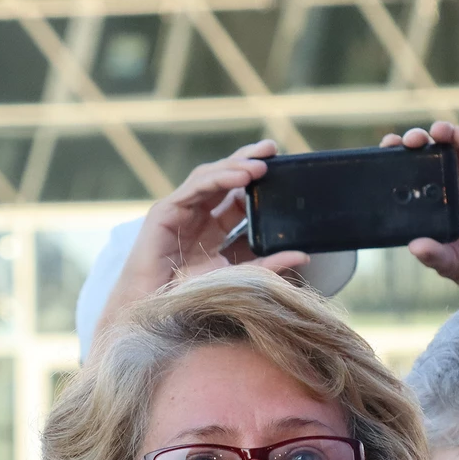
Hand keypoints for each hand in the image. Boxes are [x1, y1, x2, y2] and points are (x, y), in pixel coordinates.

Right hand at [103, 141, 311, 322]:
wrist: (154, 311)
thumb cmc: (191, 299)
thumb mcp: (239, 277)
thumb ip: (269, 266)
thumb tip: (303, 254)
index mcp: (214, 230)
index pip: (238, 197)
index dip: (259, 182)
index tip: (285, 169)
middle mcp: (197, 216)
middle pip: (225, 179)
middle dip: (248, 160)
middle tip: (274, 148)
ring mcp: (180, 211)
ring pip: (210, 177)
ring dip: (236, 166)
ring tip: (262, 163)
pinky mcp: (165, 212)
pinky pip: (195, 187)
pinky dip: (219, 178)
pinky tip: (241, 176)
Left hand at [379, 122, 458, 307]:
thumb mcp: (451, 264)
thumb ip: (435, 256)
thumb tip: (415, 247)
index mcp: (434, 205)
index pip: (412, 176)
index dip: (398, 161)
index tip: (384, 151)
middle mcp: (451, 189)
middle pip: (430, 157)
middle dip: (417, 143)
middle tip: (406, 141)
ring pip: (455, 150)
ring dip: (444, 135)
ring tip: (435, 130)